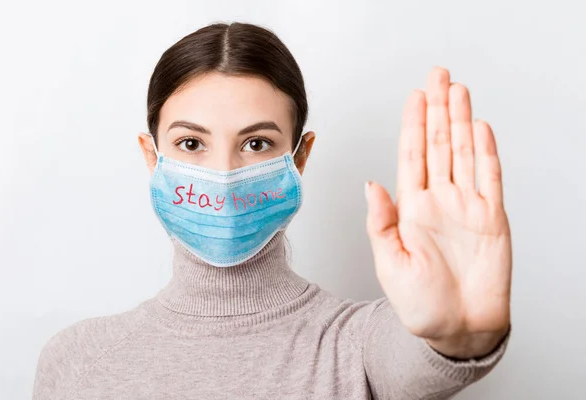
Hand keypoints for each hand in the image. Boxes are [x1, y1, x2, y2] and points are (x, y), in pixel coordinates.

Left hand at [365, 67, 511, 358]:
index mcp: (411, 209)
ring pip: (464, 153)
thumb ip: (381, 222)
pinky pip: (490, 179)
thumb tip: (370, 184)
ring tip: (458, 90)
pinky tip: (480, 128)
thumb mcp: (389, 262)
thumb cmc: (419, 304)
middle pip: (439, 144)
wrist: (456, 330)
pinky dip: (487, 152)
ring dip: (461, 121)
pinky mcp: (492, 220)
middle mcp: (438, 201)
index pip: (412, 156)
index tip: (414, 97)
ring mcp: (466, 207)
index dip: (414, 125)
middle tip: (437, 76)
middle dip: (437, 109)